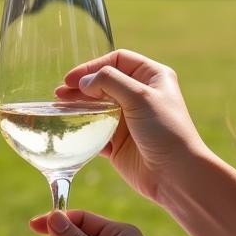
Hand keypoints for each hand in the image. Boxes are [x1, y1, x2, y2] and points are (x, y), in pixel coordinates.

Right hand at [54, 49, 209, 201]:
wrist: (176, 175)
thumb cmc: (166, 131)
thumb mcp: (140, 97)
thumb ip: (109, 82)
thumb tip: (83, 83)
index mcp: (152, 77)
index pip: (117, 60)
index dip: (93, 66)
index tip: (73, 79)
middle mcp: (140, 95)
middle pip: (102, 82)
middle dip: (80, 86)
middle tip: (60, 92)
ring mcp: (128, 119)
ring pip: (95, 105)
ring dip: (77, 105)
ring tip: (59, 107)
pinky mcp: (118, 141)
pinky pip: (94, 129)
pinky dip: (81, 127)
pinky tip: (69, 126)